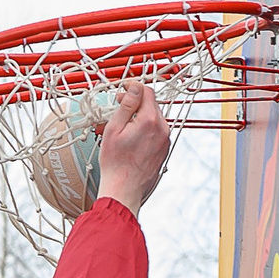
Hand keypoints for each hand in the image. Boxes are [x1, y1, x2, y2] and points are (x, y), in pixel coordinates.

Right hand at [94, 83, 170, 212]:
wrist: (124, 189)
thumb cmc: (116, 164)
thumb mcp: (114, 130)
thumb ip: (126, 106)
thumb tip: (134, 88)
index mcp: (149, 120)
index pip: (146, 92)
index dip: (133, 88)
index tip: (124, 90)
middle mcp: (162, 127)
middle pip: (151, 104)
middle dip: (136, 103)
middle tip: (119, 108)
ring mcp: (165, 138)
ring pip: (154, 118)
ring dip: (140, 117)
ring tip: (124, 127)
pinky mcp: (164, 148)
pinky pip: (156, 131)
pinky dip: (145, 129)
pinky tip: (132, 139)